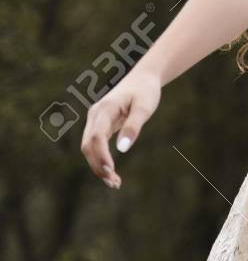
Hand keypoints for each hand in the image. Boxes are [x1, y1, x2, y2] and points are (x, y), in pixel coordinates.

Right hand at [80, 67, 161, 188]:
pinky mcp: (100, 125)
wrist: (143, 78)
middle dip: (98, 166)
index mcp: (105, 109)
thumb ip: (133, 126)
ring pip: (89, 148)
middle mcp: (95, 115)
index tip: (111, 170)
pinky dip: (101, 160)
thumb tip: (122, 149)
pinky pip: (95, 146)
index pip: (96, 136)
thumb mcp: (145, 107)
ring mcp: (95, 120)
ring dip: (98, 166)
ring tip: (115, 183)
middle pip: (88, 145)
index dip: (101, 155)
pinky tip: (112, 173)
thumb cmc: (145, 90)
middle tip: (115, 183)